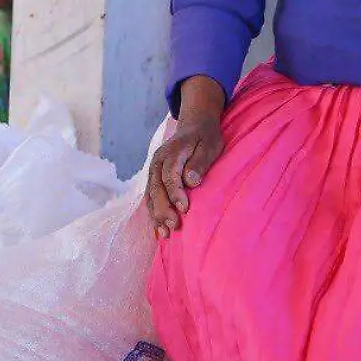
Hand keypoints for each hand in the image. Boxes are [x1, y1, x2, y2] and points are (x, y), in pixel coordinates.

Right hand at [146, 77, 227, 237]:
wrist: (194, 125)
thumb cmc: (206, 137)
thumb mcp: (210, 145)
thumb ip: (200, 162)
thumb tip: (191, 181)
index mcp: (172, 152)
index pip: (170, 175)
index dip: (176, 193)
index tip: (185, 209)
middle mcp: (158, 161)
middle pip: (156, 188)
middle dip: (164, 209)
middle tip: (175, 227)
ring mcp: (153, 170)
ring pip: (151, 195)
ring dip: (156, 215)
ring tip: (165, 235)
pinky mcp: (154, 178)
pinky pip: (150, 198)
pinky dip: (153, 214)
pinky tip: (158, 231)